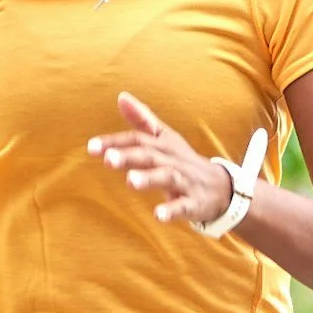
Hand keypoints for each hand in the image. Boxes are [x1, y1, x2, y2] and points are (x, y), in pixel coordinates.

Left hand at [88, 92, 236, 229]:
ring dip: (149, 178)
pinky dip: (172, 210)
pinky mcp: (195, 202)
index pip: (138, 138)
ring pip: (167, 176)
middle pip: (150, 155)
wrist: (221, 186)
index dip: (115, 142)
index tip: (91, 147)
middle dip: (129, 156)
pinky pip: (184, 206)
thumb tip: (121, 96)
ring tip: (131, 181)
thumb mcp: (165, 137)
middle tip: (108, 159)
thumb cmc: (183, 160)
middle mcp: (173, 160)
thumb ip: (142, 119)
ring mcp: (185, 180)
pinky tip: (159, 215)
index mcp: (163, 144)